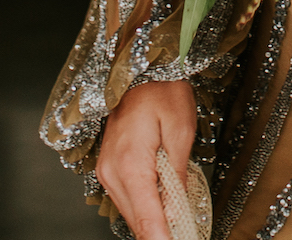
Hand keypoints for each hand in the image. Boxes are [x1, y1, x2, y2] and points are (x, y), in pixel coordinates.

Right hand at [96, 79, 196, 239]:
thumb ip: (178, 175)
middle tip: (184, 232)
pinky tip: (163, 202)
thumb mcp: (181, 129)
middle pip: (137, 220)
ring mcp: (107, 171)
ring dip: (153, 219)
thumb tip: (177, 213)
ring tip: (179, 222)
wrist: (141, 68)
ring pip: (131, 211)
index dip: (161, 239)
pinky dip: (145, 204)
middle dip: (160, 232)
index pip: (146, 218)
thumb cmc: (163, 89)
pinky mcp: (109, 167)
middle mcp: (112, 172)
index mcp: (131, 164)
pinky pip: (127, 197)